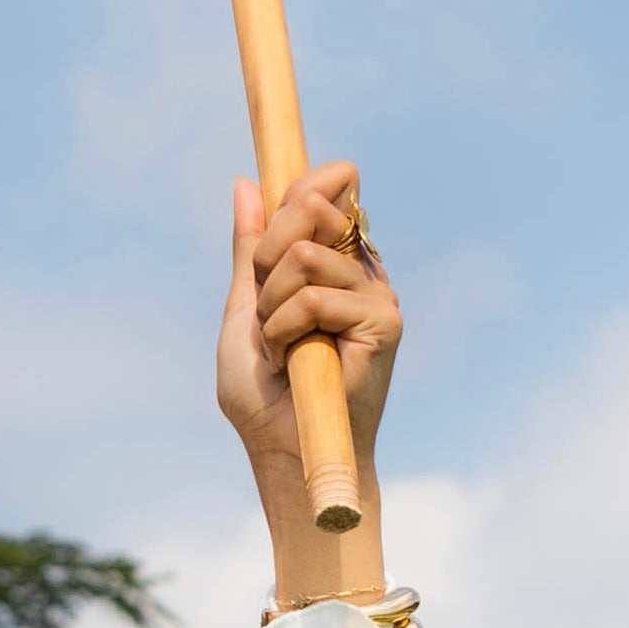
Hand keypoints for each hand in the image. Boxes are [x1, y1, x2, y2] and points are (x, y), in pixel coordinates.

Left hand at [216, 160, 400, 599]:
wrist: (284, 445)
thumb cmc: (263, 388)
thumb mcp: (245, 307)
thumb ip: (250, 249)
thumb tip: (248, 182)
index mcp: (332, 258)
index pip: (326, 188)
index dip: (296, 191)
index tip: (269, 233)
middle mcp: (359, 268)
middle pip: (310, 205)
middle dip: (265, 256)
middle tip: (263, 308)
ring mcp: (374, 292)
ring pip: (301, 254)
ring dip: (270, 306)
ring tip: (279, 345)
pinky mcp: (383, 320)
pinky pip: (314, 296)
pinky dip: (283, 330)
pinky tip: (292, 360)